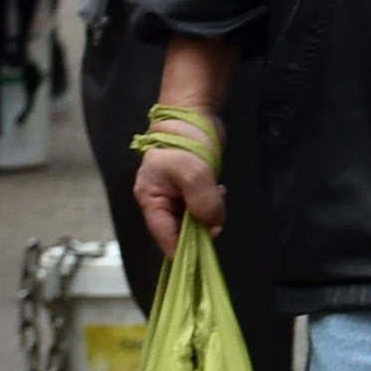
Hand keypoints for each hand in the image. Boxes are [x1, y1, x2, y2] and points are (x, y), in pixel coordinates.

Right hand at [133, 38, 236, 253]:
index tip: (200, 257)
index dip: (180, 248)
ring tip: (217, 195)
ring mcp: (177, 192)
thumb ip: (202, 203)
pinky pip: (203, 204)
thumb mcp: (193, 173)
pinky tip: (219, 190)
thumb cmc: (183, 142)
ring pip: (194, 217)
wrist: (191, 113)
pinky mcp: (192, 185)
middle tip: (216, 219)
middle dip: (200, 228)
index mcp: (151, 197)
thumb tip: (212, 226)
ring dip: (209, 213)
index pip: (163, 234)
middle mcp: (161, 199)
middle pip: (179, 228)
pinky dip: (213, 202)